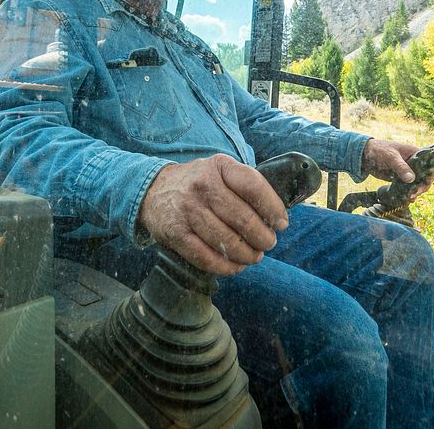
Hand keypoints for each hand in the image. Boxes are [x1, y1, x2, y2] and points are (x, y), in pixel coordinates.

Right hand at [138, 154, 288, 275]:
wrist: (152, 190)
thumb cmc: (197, 183)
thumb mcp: (219, 170)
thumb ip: (244, 184)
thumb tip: (277, 215)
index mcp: (219, 166)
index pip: (254, 187)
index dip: (273, 208)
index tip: (281, 223)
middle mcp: (203, 186)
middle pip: (244, 219)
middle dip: (263, 238)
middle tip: (268, 243)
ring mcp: (188, 211)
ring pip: (227, 242)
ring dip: (247, 255)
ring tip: (254, 256)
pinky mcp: (176, 234)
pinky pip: (206, 257)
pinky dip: (226, 267)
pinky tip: (235, 266)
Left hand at [361, 139, 433, 201]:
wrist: (364, 156)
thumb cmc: (379, 150)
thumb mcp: (390, 157)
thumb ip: (400, 167)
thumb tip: (411, 179)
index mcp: (415, 153)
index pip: (430, 164)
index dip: (431, 174)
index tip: (426, 183)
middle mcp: (414, 162)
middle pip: (426, 176)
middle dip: (423, 186)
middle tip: (415, 193)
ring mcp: (407, 171)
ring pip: (418, 183)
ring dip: (417, 191)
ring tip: (410, 197)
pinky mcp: (400, 178)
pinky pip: (409, 187)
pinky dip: (410, 193)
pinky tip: (408, 199)